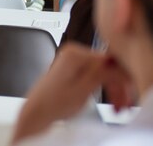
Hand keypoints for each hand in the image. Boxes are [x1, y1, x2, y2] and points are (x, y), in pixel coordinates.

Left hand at [11, 43, 132, 143]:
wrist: (37, 111)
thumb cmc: (53, 103)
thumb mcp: (82, 89)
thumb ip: (100, 73)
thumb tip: (116, 63)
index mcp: (75, 52)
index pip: (109, 61)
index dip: (121, 80)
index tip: (125, 96)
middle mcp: (73, 52)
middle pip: (106, 67)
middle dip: (117, 86)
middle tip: (121, 105)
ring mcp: (73, 59)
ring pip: (103, 72)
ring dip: (112, 89)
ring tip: (116, 107)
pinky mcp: (73, 68)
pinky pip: (95, 75)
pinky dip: (103, 87)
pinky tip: (108, 100)